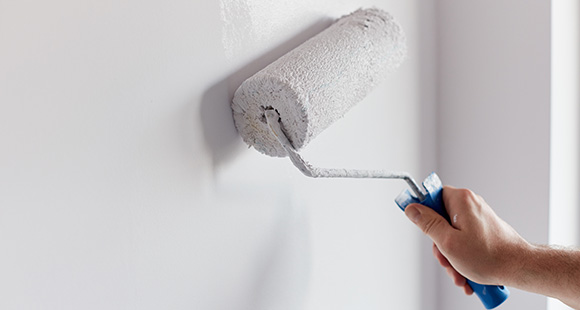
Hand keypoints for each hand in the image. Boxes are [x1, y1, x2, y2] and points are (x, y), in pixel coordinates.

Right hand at [404, 186, 528, 286]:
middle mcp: (470, 204)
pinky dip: (463, 257)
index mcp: (460, 200)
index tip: (420, 225)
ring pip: (452, 234)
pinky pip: (464, 240)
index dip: (423, 212)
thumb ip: (427, 223)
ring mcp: (477, 217)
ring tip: (459, 273)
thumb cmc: (489, 256)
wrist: (520, 267)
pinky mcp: (483, 229)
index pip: (431, 196)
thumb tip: (412, 209)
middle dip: (440, 245)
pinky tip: (466, 273)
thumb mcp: (448, 242)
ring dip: (451, 256)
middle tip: (446, 260)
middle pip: (440, 220)